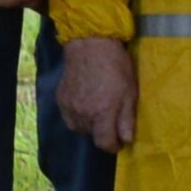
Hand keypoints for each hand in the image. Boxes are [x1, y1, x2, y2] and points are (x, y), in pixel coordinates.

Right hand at [57, 35, 137, 150]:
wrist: (90, 44)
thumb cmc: (116, 66)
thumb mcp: (130, 92)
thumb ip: (127, 119)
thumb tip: (126, 140)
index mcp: (102, 113)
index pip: (104, 143)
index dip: (113, 146)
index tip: (118, 140)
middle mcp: (83, 114)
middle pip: (91, 136)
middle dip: (102, 131)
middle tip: (110, 117)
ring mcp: (69, 107)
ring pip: (79, 128)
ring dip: (88, 124)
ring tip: (96, 110)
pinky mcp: (60, 99)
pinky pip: (68, 117)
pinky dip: (77, 116)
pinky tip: (84, 104)